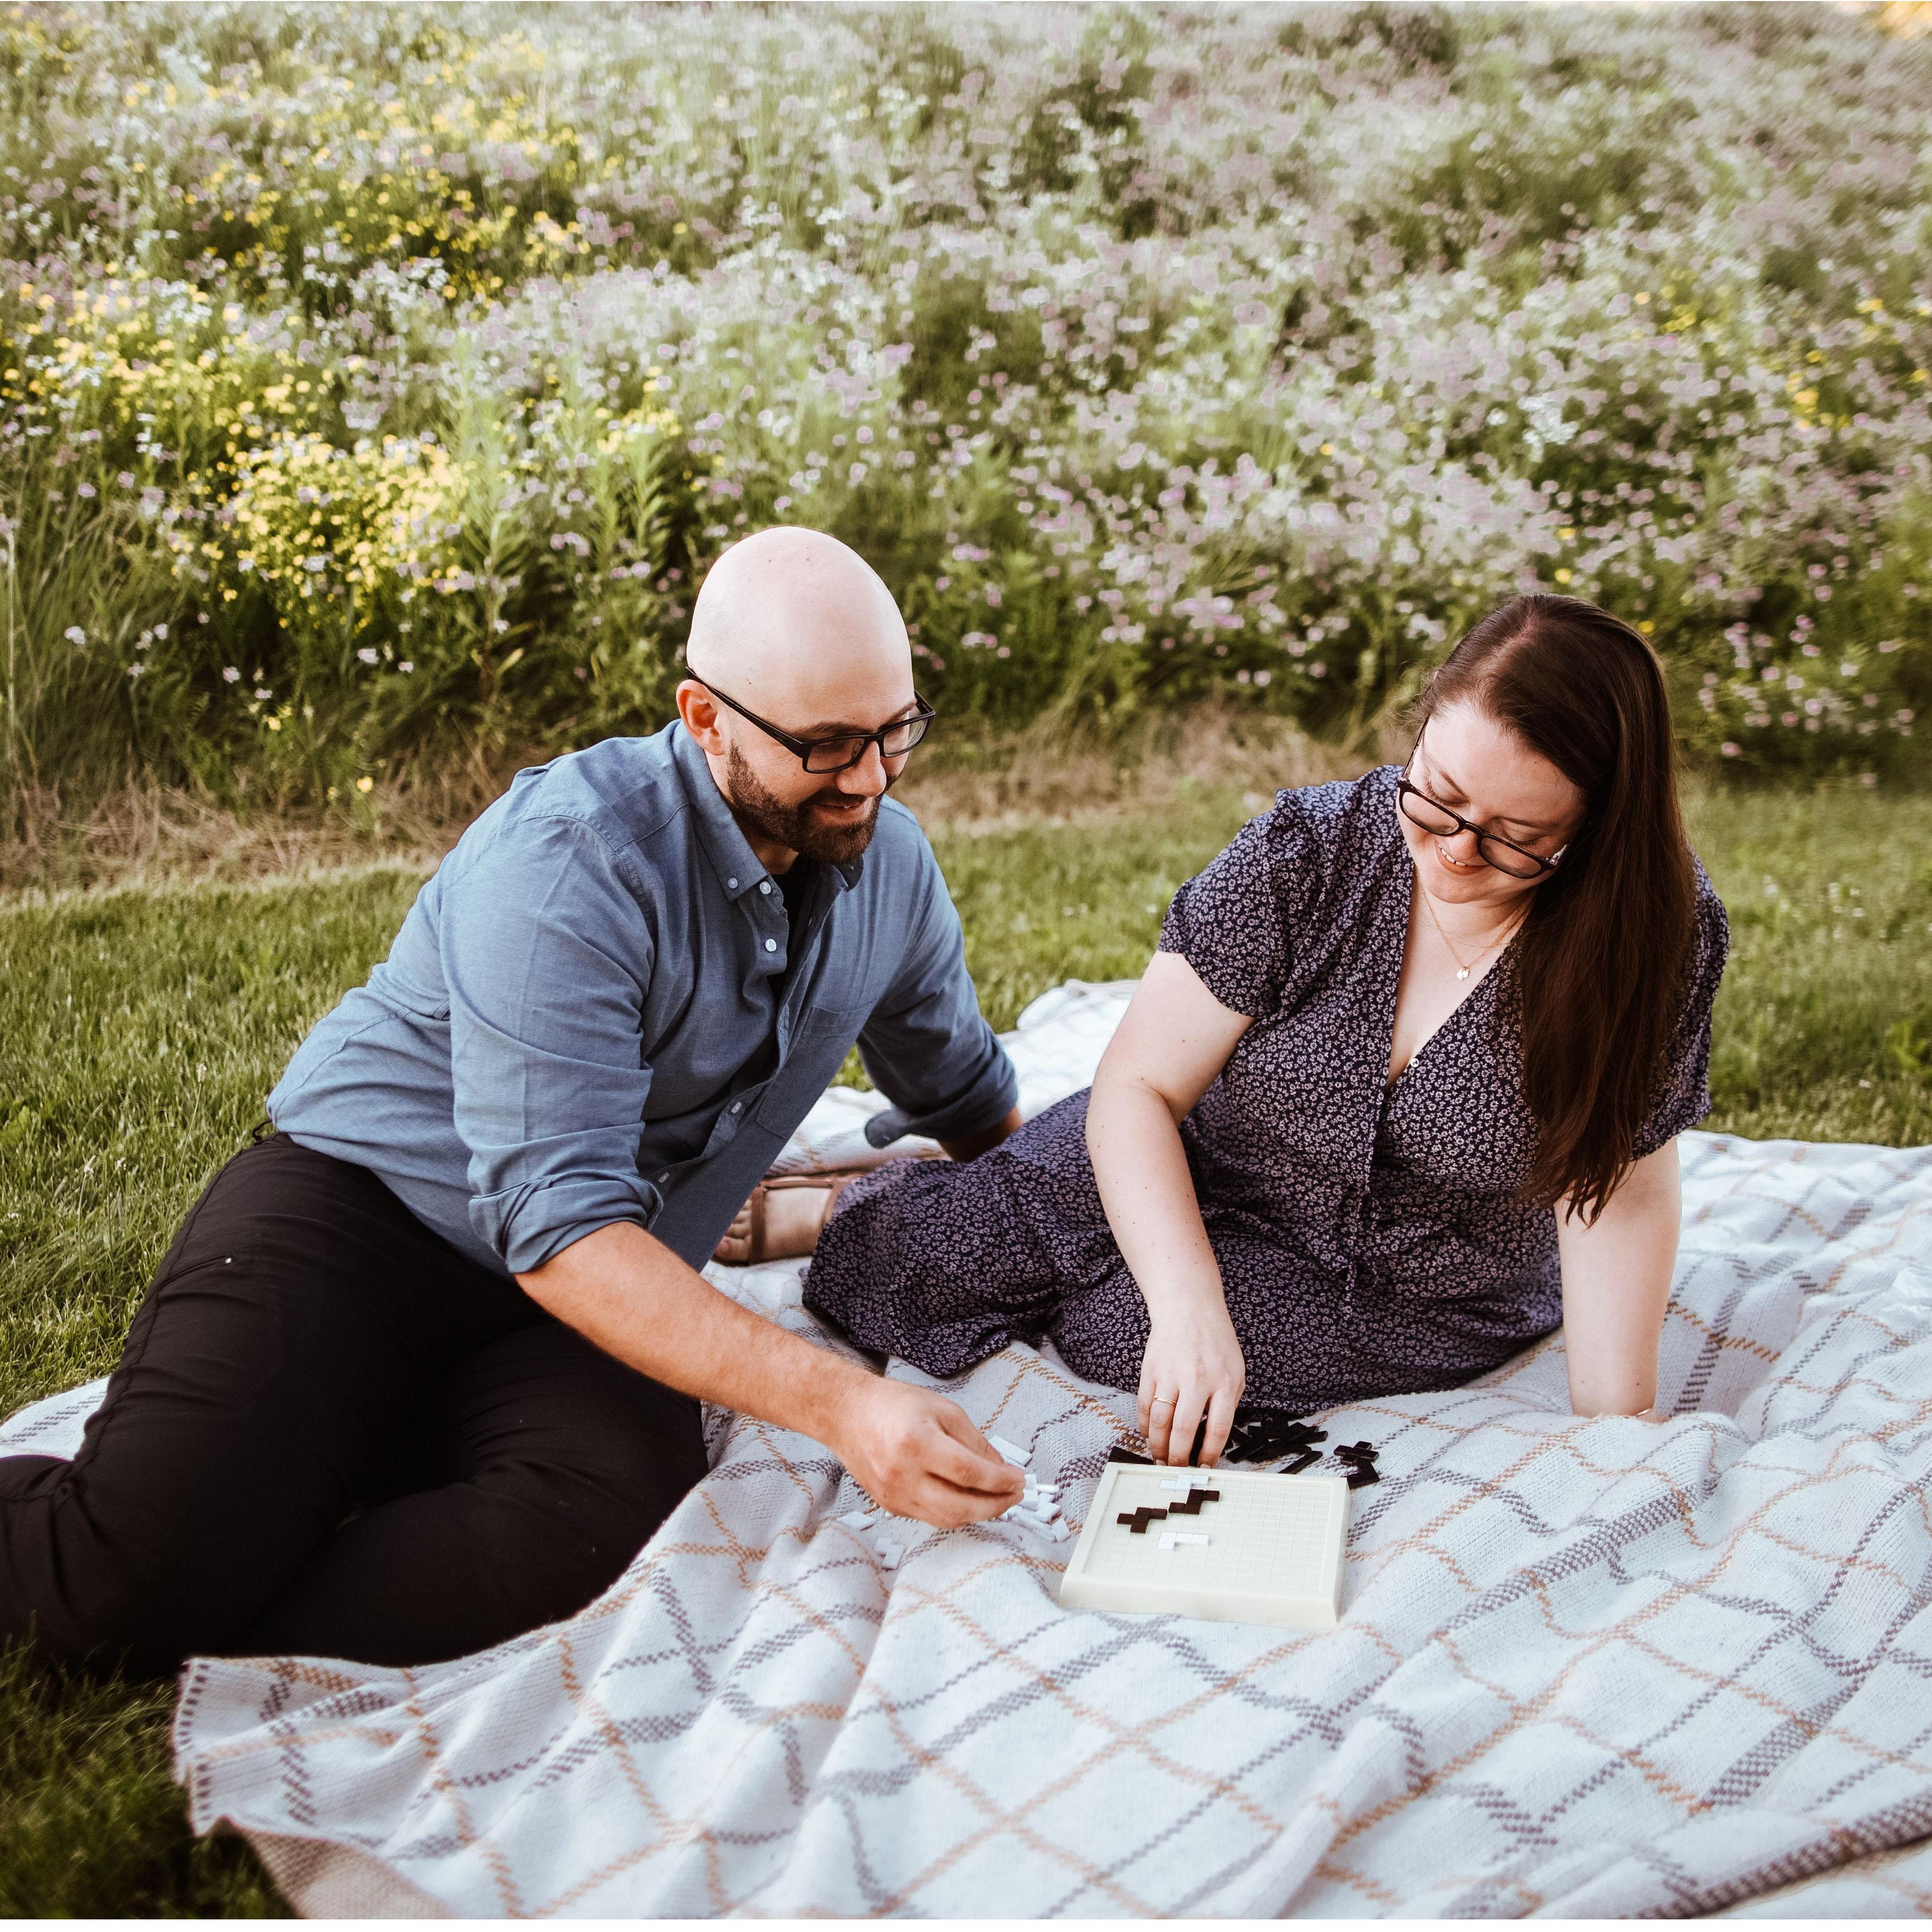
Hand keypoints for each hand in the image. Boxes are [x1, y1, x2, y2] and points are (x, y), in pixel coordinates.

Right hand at [827, 1378, 1024, 1526]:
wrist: (847, 1415)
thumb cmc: (893, 1405)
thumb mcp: (943, 1410)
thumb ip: (974, 1441)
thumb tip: (1001, 1469)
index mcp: (917, 1443)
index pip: (969, 1473)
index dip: (1000, 1481)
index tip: (1019, 1480)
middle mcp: (902, 1474)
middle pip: (959, 1507)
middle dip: (995, 1506)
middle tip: (1014, 1496)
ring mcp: (893, 1495)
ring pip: (945, 1519)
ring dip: (977, 1513)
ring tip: (997, 1500)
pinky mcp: (888, 1505)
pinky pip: (928, 1517)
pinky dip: (953, 1512)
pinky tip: (967, 1499)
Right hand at [1138, 1305, 1245, 1465]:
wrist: (1189, 1310)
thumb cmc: (1216, 1344)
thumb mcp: (1235, 1372)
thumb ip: (1227, 1404)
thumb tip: (1212, 1440)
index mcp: (1224, 1383)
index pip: (1217, 1429)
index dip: (1209, 1454)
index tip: (1203, 1466)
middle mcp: (1196, 1380)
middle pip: (1183, 1429)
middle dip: (1178, 1457)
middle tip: (1175, 1469)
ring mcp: (1170, 1375)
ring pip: (1160, 1421)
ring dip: (1157, 1446)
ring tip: (1159, 1458)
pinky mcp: (1150, 1370)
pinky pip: (1145, 1405)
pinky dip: (1145, 1426)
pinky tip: (1149, 1435)